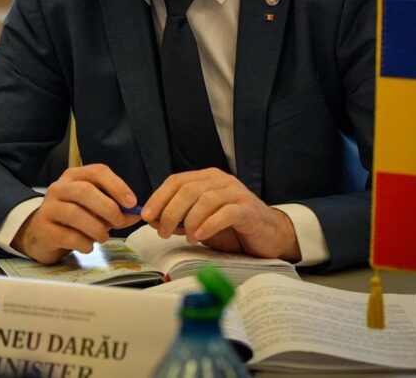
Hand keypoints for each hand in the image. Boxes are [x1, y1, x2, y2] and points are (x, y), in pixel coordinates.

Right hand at [11, 163, 142, 263]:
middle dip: (108, 207)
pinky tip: (88, 246)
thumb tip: (136, 214)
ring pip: (75, 213)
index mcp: (74, 177)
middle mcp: (59, 188)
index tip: (131, 202)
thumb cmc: (71, 219)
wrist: (39, 234)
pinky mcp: (44, 230)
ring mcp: (48, 208)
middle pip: (85, 190)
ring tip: (103, 237)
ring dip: (96, 228)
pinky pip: (68, 236)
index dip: (117, 186)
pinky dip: (84, 243)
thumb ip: (116, 211)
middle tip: (120, 222)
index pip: (97, 172)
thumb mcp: (95, 210)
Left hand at [141, 168, 300, 260]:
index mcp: (206, 178)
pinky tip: (200, 236)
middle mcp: (220, 180)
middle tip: (163, 232)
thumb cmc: (232, 228)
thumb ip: (179, 219)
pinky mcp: (248, 209)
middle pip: (187, 190)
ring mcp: (236, 193)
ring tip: (187, 238)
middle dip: (170, 212)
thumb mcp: (200, 222)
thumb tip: (153, 220)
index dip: (158, 197)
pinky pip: (225, 213)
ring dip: (190, 221)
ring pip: (205, 200)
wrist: (268, 235)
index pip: (176, 181)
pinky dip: (209, 224)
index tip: (146, 215)